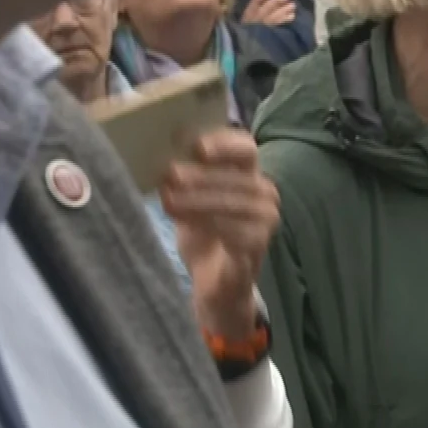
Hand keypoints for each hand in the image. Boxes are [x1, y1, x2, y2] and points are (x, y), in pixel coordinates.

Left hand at [159, 128, 280, 340]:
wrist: (215, 284)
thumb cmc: (204, 235)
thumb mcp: (190, 200)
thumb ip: (184, 178)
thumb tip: (161, 157)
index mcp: (249, 174)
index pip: (244, 147)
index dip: (222, 143)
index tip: (194, 146)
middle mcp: (265, 193)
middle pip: (236, 176)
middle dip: (201, 175)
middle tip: (170, 175)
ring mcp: (266, 220)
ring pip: (235, 203)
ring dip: (200, 201)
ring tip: (169, 202)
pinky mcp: (260, 245)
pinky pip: (237, 231)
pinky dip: (210, 225)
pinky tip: (186, 224)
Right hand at [241, 0, 297, 27]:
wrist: (250, 42)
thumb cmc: (249, 24)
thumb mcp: (248, 14)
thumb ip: (256, 3)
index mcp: (249, 13)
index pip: (253, 3)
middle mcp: (257, 19)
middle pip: (266, 8)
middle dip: (276, 1)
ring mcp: (264, 26)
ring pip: (275, 17)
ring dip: (284, 10)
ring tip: (293, 5)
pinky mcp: (271, 32)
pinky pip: (278, 25)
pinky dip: (285, 19)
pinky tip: (292, 15)